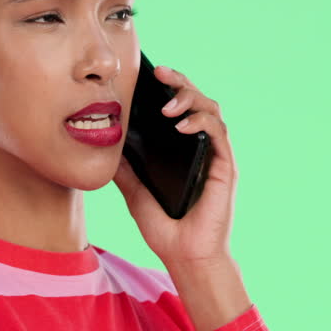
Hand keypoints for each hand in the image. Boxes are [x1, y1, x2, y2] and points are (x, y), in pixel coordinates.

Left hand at [112, 65, 238, 270]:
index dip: (168, 86)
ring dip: (190, 98)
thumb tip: (105, 146)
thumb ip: (125, 170)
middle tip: (159, 73)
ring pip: (212, 109)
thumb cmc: (165, 229)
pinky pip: (218, 133)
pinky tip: (181, 124)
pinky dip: (201, 122)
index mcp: (183, 150)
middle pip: (197, 100)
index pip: (179, 107)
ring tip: (167, 105)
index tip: (148, 74)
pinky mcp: (225, 167)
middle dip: (180, 81)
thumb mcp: (135, 193)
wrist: (186, 257)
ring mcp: (215, 156)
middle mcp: (201, 147)